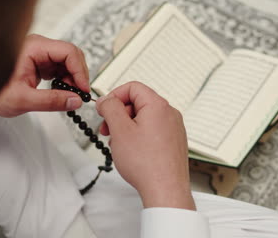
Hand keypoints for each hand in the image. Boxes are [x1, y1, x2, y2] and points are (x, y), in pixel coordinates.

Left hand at [0, 34, 89, 117]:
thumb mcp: (24, 99)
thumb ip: (52, 101)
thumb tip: (75, 101)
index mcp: (33, 47)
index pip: (68, 52)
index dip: (80, 71)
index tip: (83, 89)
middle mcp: (37, 47)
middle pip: (70, 55)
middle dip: (78, 75)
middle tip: (79, 94)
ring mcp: (39, 54)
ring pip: (67, 62)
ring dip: (72, 79)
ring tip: (69, 95)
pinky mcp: (39, 63)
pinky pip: (59, 68)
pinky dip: (65, 80)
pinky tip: (62, 92)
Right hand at [96, 81, 194, 209]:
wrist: (166, 190)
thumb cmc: (146, 164)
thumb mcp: (120, 130)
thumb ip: (110, 108)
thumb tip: (106, 99)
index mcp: (158, 106)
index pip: (133, 87)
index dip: (114, 96)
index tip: (103, 109)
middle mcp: (170, 114)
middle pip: (138, 103)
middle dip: (118, 114)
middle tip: (107, 129)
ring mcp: (174, 128)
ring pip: (144, 118)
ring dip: (126, 127)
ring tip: (118, 144)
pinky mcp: (174, 142)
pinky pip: (152, 131)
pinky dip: (138, 136)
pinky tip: (131, 152)